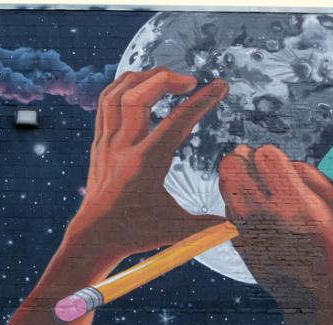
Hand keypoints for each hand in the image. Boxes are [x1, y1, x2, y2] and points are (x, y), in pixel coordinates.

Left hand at [70, 68, 228, 262]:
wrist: (94, 238)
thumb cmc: (136, 234)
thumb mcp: (176, 229)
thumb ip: (208, 225)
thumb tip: (239, 225)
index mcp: (146, 164)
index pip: (177, 121)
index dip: (202, 100)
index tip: (220, 85)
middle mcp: (123, 149)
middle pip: (138, 96)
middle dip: (167, 79)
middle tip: (191, 82)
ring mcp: (107, 144)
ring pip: (116, 94)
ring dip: (142, 78)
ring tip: (165, 79)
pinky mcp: (99, 144)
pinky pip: (105, 104)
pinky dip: (123, 87)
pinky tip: (140, 87)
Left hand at [220, 145, 332, 324]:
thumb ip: (318, 180)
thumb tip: (290, 164)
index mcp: (295, 205)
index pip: (264, 156)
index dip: (270, 153)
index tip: (279, 161)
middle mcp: (263, 219)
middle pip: (232, 169)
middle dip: (242, 159)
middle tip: (250, 158)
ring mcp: (247, 236)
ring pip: (226, 191)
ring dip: (236, 181)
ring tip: (256, 183)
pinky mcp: (241, 250)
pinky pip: (230, 215)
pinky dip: (239, 206)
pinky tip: (257, 208)